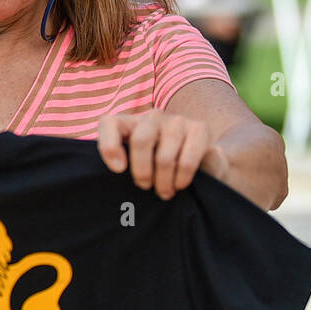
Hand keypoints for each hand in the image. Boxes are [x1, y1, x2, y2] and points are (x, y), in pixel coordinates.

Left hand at [97, 109, 227, 200]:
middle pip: (141, 141)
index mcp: (129, 122)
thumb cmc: (157, 166)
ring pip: (164, 157)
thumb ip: (120, 164)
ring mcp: (176, 120)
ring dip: (163, 182)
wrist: (201, 160)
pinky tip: (179, 185)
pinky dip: (181, 179)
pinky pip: (187, 161)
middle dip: (141, 171)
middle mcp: (152, 117)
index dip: (109, 146)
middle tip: (145, 186)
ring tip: (164, 192)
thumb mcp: (134, 163)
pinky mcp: (199, 129)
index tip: (118, 170)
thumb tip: (118, 170)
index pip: (109, 123)